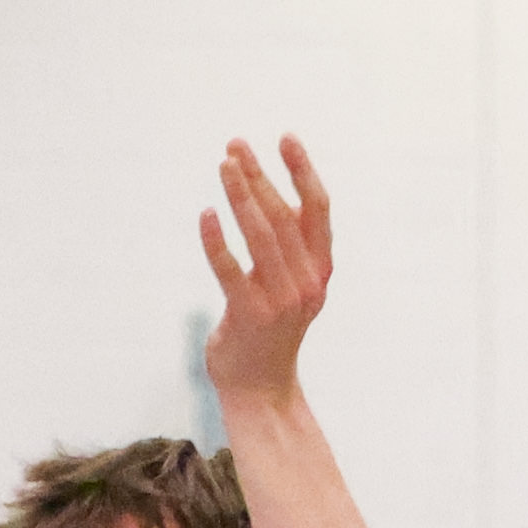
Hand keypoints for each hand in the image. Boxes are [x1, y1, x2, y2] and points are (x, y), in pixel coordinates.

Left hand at [199, 134, 332, 418]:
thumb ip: (290, 248)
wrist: (260, 390)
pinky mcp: (250, 316)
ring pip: (260, 236)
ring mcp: (280, 301)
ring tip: (224, 167)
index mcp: (320, 271)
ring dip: (240, 196)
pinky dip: (216, 240)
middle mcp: (307, 283)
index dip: (303, 171)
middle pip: (283, 216)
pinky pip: (229, 270)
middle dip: (258, 176)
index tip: (285, 138)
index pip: (317, 210)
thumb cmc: (270, 330)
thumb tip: (269, 195)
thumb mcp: (291, 285)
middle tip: (234, 147)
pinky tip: (206, 214)